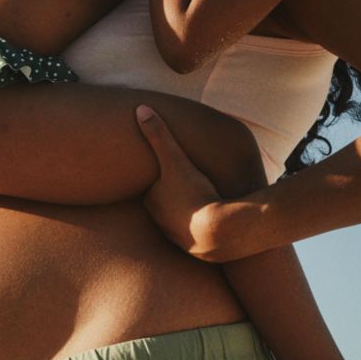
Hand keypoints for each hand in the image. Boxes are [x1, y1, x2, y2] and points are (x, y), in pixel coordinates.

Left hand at [135, 105, 228, 260]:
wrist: (220, 232)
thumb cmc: (193, 192)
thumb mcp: (175, 159)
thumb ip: (159, 135)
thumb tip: (140, 109)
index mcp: (152, 203)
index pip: (152, 188)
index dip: (161, 178)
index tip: (171, 170)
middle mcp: (161, 223)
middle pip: (166, 206)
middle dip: (173, 197)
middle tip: (186, 186)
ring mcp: (179, 238)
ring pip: (181, 221)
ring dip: (189, 213)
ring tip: (201, 202)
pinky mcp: (199, 250)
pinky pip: (198, 235)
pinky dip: (204, 227)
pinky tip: (215, 220)